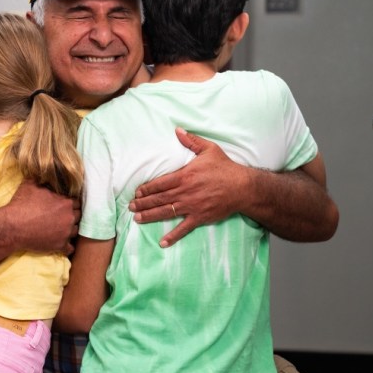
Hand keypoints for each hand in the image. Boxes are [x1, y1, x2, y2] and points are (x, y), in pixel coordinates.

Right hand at [7, 180, 80, 254]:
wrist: (12, 226)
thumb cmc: (21, 204)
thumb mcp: (30, 184)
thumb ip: (41, 179)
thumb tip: (43, 173)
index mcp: (65, 202)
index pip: (76, 201)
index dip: (69, 203)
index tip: (63, 205)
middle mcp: (69, 218)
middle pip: (78, 216)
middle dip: (71, 215)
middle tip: (62, 216)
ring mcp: (66, 233)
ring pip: (76, 231)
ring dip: (70, 229)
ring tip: (61, 229)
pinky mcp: (60, 246)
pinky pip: (70, 248)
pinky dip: (67, 246)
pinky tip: (62, 243)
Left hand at [129, 128, 240, 247]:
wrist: (242, 187)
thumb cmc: (225, 168)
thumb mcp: (209, 149)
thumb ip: (191, 141)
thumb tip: (177, 130)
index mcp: (185, 176)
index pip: (160, 183)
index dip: (146, 189)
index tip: (137, 192)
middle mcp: (185, 192)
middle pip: (159, 199)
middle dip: (143, 203)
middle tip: (131, 206)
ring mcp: (191, 206)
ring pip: (166, 212)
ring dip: (150, 216)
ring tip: (137, 219)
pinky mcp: (199, 217)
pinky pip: (183, 228)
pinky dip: (173, 236)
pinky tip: (162, 242)